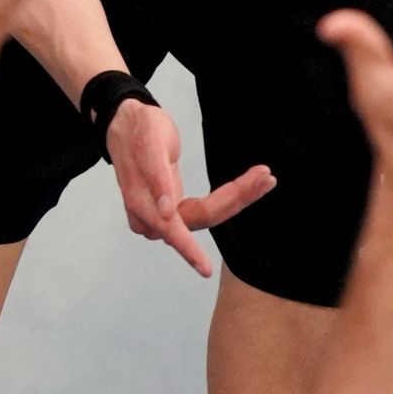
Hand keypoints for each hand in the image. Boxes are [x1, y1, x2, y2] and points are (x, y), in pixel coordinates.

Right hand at [106, 98, 275, 280]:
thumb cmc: (138, 130)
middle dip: (235, 199)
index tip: (206, 270)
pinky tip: (250, 185)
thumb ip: (157, 178)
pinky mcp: (175, 209)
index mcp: (143, 203)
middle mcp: (153, 216)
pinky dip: (229, 196)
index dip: (190, 250)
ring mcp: (163, 214)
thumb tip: (165, 214)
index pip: (174, 229)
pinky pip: (205, 208)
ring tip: (264, 178)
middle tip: (266, 177)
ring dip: (238, 197)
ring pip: (208, 214)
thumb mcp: (150, 144)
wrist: (126, 123)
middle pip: (201, 218)